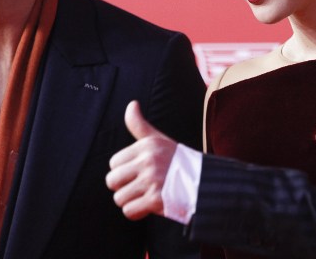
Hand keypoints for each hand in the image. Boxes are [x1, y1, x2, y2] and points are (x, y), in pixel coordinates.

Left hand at [105, 100, 177, 219]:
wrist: (203, 184)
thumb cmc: (177, 162)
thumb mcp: (159, 140)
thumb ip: (140, 125)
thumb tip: (131, 104)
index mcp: (147, 146)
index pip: (114, 163)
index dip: (125, 170)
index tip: (141, 172)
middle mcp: (148, 161)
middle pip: (112, 181)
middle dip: (124, 187)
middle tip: (141, 186)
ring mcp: (152, 181)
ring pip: (119, 198)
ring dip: (131, 201)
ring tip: (147, 195)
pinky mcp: (155, 200)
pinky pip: (129, 211)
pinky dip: (137, 213)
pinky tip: (150, 206)